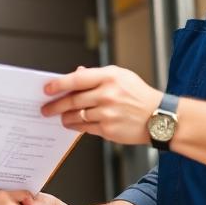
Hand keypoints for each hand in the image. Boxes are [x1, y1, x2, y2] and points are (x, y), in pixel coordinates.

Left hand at [41, 65, 163, 144]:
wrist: (160, 117)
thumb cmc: (139, 95)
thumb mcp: (121, 77)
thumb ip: (97, 75)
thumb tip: (75, 74)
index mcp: (109, 76)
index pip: (76, 79)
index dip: (58, 84)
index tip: (46, 89)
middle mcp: (107, 94)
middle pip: (72, 100)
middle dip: (55, 105)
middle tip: (45, 108)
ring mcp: (108, 113)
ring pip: (76, 116)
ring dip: (64, 117)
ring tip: (60, 117)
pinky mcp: (109, 129)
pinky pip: (85, 128)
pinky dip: (76, 126)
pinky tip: (73, 124)